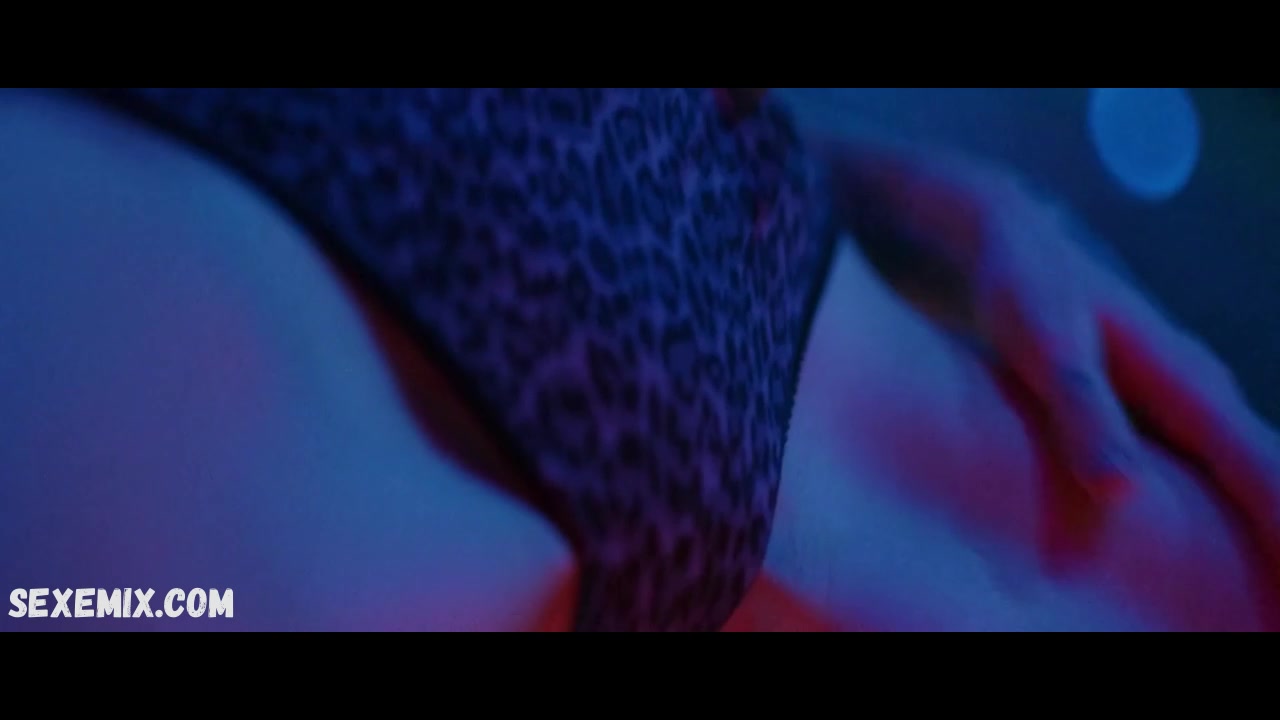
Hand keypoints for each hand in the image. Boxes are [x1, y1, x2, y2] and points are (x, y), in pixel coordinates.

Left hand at [969, 182, 1279, 542]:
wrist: (1010, 239)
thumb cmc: (1025, 290)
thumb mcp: (1043, 348)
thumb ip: (1083, 413)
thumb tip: (1123, 492)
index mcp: (1186, 382)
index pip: (1258, 469)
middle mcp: (1200, 391)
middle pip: (1267, 472)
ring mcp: (1184, 398)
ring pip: (1244, 468)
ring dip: (1265, 520)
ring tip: (1273, 589)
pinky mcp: (1156, 407)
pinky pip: (1210, 463)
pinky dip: (1230, 501)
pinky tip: (1224, 541)